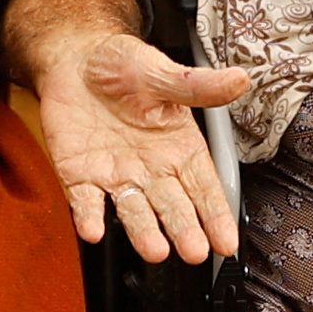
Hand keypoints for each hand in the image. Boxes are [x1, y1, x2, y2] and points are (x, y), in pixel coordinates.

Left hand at [36, 31, 249, 262]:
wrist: (74, 59)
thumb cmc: (122, 66)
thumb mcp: (162, 72)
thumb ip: (197, 85)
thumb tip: (238, 80)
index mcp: (178, 148)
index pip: (203, 188)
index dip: (216, 215)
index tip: (226, 242)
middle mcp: (150, 169)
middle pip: (172, 206)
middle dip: (184, 230)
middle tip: (194, 252)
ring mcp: (116, 176)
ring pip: (133, 210)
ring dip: (142, 232)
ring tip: (154, 250)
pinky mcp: (79, 176)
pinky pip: (85, 201)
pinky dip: (89, 216)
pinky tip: (94, 230)